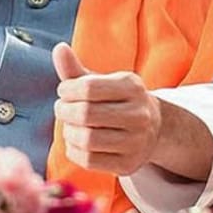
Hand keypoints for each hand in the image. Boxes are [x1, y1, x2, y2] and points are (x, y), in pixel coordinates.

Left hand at [51, 43, 161, 174]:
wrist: (154, 129)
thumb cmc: (118, 101)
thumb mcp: (103, 82)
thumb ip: (77, 70)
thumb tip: (58, 49)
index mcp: (133, 87)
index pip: (88, 87)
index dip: (67, 90)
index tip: (63, 91)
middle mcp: (139, 114)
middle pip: (86, 114)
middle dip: (64, 111)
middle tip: (61, 109)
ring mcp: (136, 141)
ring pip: (87, 139)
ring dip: (68, 132)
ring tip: (69, 126)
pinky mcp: (128, 164)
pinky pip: (89, 160)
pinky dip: (74, 150)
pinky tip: (76, 142)